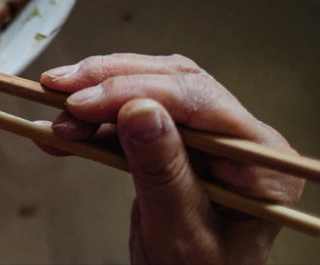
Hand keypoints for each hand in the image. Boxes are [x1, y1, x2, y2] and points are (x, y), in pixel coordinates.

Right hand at [38, 54, 302, 264]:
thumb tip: (140, 111)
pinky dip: (95, 122)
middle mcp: (241, 141)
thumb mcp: (182, 235)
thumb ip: (163, 173)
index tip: (84, 101)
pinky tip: (63, 131)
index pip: (201, 102)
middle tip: (60, 91)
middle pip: (174, 85)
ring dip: (97, 98)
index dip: (137, 92)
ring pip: (150, 93)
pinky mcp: (178, 145)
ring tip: (55, 114)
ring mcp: (210, 141)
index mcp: (263, 162)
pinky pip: (134, 119)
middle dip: (110, 85)